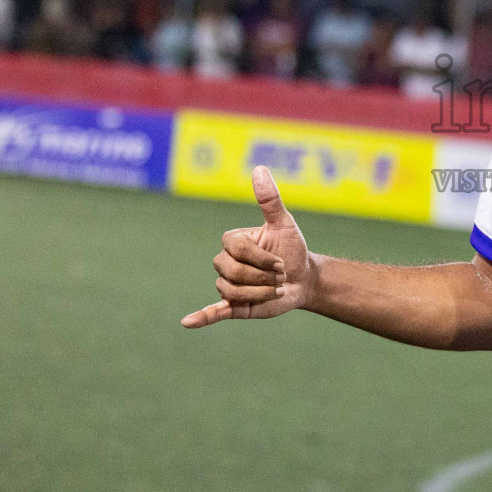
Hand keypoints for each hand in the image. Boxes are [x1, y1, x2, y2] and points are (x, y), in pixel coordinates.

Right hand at [182, 166, 312, 327]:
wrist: (304, 279)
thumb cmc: (292, 249)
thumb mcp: (284, 224)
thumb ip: (270, 200)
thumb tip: (259, 168)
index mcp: (233, 241)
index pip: (237, 249)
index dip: (261, 258)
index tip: (281, 262)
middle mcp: (225, 262)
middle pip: (232, 272)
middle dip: (262, 277)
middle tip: (280, 277)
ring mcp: (227, 284)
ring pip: (231, 291)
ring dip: (259, 294)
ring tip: (275, 290)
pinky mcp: (233, 305)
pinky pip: (212, 311)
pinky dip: (200, 318)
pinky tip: (187, 323)